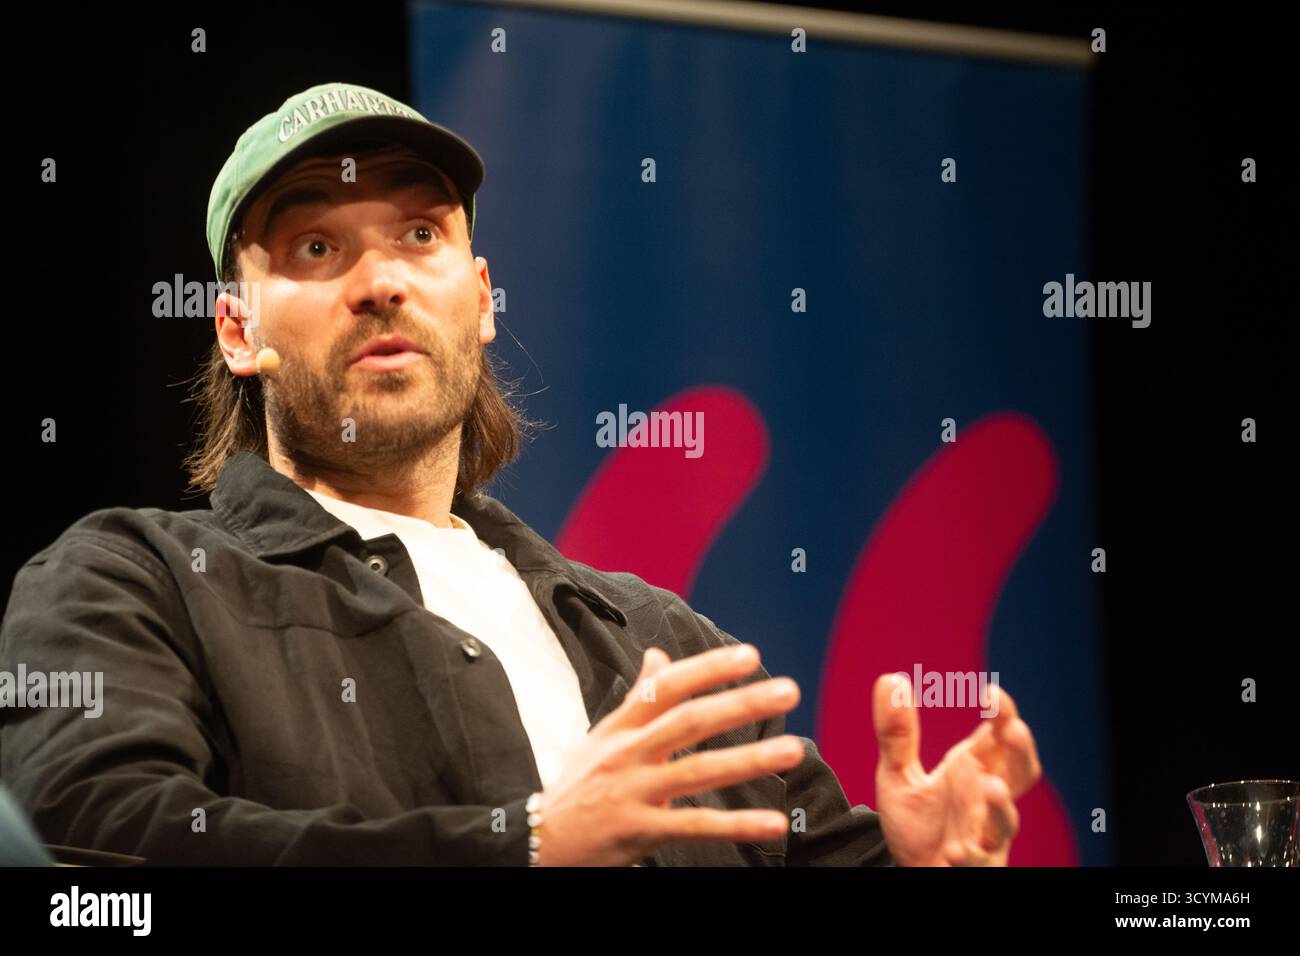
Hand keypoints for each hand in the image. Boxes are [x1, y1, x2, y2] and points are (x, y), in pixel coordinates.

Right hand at [534, 643, 804, 865]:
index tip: (748, 654)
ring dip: (748, 760)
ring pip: (697, 771)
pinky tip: (772, 821)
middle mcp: (629, 753)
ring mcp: (634, 792)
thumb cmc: (580, 784)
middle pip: (689, 721)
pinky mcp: (639, 831)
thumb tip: (659, 656)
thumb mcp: (603, 734)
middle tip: (786, 690)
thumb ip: (640, 696)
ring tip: (792, 749)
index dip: (708, 669)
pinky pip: (694, 826)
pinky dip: (736, 825)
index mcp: (623, 726)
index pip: (668, 687)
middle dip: (740, 704)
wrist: (541, 840)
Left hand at [872, 673, 1041, 865]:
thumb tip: (889, 678)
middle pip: (1021, 772)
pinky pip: (981, 861)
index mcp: (974, 768)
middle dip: (1021, 751)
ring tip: (990, 786)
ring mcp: (986, 833)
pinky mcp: (976, 864)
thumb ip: (897, 733)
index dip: (1004, 714)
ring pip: (1007, 820)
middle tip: (1012, 730)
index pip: (999, 736)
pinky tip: (956, 850)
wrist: (909, 868)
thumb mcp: (897, 774)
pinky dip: (972, 855)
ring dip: (1002, 805)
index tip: (991, 693)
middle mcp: (987, 797)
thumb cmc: (916, 822)